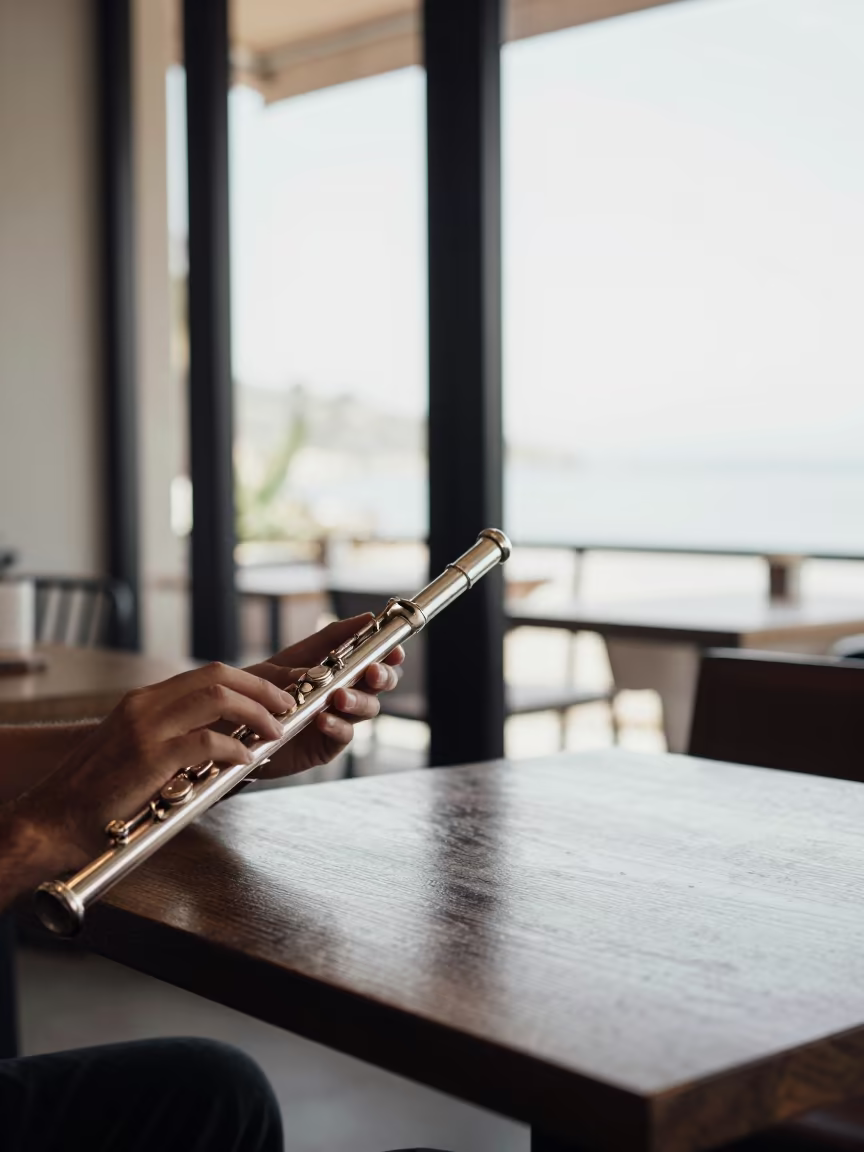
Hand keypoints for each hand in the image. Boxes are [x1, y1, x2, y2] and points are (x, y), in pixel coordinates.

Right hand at [12, 663, 294, 874]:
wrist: (54, 819)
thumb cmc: (99, 795)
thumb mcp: (139, 752)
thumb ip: (175, 738)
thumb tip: (226, 741)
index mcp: (145, 701)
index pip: (208, 674)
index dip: (250, 682)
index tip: (277, 696)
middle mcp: (145, 706)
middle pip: (219, 677)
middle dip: (262, 689)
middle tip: (288, 708)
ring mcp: (145, 728)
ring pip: (217, 699)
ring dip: (256, 713)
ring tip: (276, 731)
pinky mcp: (148, 757)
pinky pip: (205, 742)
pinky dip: (234, 749)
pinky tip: (248, 761)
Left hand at [245, 615, 404, 777]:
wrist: (229, 734)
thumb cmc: (248, 696)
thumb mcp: (268, 674)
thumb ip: (297, 669)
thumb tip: (323, 667)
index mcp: (327, 664)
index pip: (359, 648)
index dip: (379, 642)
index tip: (392, 643)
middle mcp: (338, 688)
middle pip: (374, 679)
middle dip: (381, 674)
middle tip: (374, 672)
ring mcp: (336, 716)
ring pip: (367, 706)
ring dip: (359, 699)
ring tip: (340, 697)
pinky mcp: (327, 743)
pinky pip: (344, 734)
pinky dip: (338, 726)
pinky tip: (325, 720)